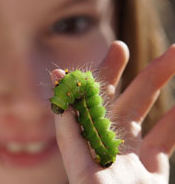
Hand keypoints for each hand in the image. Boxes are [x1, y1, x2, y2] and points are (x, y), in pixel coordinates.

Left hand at [50, 41, 174, 183]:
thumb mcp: (84, 164)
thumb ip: (69, 121)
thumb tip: (57, 75)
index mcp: (89, 141)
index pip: (91, 99)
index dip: (101, 74)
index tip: (116, 49)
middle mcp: (108, 144)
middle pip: (123, 101)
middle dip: (139, 75)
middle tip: (149, 49)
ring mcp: (132, 156)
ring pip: (148, 115)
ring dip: (162, 89)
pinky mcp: (152, 171)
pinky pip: (167, 140)